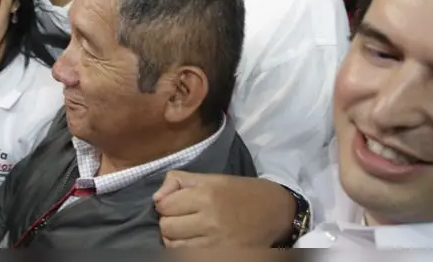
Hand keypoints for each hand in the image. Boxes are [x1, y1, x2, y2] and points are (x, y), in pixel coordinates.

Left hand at [153, 172, 295, 246]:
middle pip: (166, 227)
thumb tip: (156, 198)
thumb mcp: (211, 178)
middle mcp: (210, 220)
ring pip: (174, 246)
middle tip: (181, 218)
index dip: (165, 204)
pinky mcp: (223, 256)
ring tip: (187, 231)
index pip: (164, 206)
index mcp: (206, 195)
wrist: (277, 211)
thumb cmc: (241, 191)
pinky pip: (189, 256)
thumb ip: (179, 181)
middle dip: (168, 222)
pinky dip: (186, 250)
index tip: (175, 204)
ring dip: (175, 238)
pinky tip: (194, 242)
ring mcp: (217, 243)